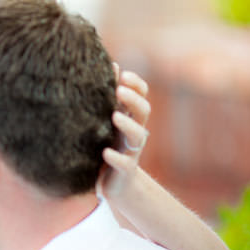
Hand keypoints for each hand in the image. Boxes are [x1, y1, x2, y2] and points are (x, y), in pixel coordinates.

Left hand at [97, 64, 150, 200]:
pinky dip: (116, 158)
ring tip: (115, 116)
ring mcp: (131, 151)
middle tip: (119, 90)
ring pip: (138, 136)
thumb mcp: (108, 122)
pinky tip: (106, 152)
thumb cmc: (109, 146)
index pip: (141, 96)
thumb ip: (108, 98)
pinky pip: (125, 164)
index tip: (123, 75)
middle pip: (143, 112)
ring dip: (128, 125)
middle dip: (133, 100)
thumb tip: (111, 65)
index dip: (136, 85)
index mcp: (131, 118)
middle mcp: (134, 132)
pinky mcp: (125, 170)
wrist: (115, 184)